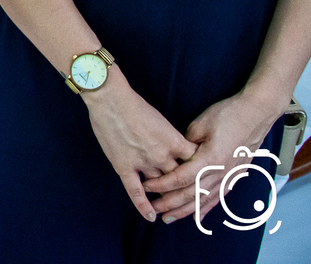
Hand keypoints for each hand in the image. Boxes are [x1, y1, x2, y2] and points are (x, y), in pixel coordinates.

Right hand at [84, 71, 197, 221]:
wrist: (109, 98)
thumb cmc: (134, 103)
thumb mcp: (160, 119)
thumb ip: (169, 137)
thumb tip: (175, 146)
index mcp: (174, 141)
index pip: (195, 164)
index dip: (200, 173)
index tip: (205, 180)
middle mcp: (162, 155)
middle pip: (180, 179)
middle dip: (186, 188)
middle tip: (191, 198)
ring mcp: (143, 162)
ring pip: (160, 186)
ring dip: (166, 197)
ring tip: (171, 206)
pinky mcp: (124, 166)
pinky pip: (135, 192)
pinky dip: (143, 205)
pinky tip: (149, 216)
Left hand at [141, 90, 283, 222]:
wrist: (256, 114)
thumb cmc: (227, 115)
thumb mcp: (201, 125)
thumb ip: (186, 144)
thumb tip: (174, 155)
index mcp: (211, 159)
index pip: (181, 178)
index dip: (162, 185)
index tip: (146, 187)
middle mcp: (221, 172)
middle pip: (191, 194)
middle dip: (170, 203)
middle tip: (153, 208)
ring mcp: (230, 176)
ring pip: (205, 200)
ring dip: (186, 211)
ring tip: (169, 218)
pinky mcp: (235, 176)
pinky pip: (219, 197)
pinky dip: (206, 208)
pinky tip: (197, 217)